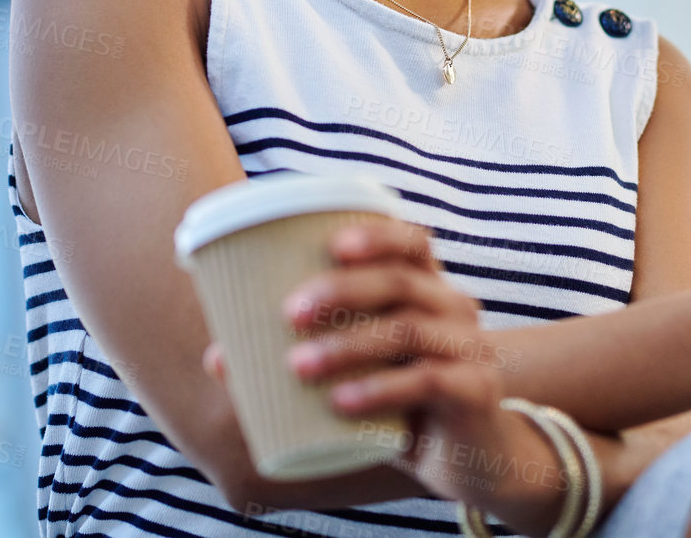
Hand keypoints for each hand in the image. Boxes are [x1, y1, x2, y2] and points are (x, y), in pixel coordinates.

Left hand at [202, 220, 567, 523]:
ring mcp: (470, 347)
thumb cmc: (403, 401)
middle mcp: (455, 307)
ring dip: (348, 344)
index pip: (412, 241)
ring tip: (298, 365)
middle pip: (402, 280)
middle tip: (288, 313)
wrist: (472, 457)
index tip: (329, 243)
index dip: (375, 234)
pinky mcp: (475, 391)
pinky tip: (341, 402)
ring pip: (408, 328)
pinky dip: (379, 388)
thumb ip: (304, 354)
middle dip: (342, 289)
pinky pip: (427, 381)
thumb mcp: (361, 370)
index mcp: (429, 288)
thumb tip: (216, 356)